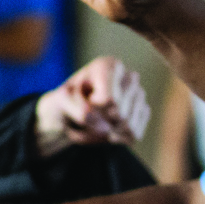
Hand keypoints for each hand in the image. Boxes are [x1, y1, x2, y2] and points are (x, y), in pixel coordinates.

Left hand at [35, 56, 150, 157]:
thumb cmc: (66, 103)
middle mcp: (129, 77)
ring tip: (97, 121)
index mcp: (108, 66)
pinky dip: (118, 137)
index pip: (109, 100)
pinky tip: (108, 128)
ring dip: (108, 131)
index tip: (86, 99)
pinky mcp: (144, 113)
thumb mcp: (60, 102)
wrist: (70, 114)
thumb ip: (79, 110)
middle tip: (89, 113)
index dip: (94, 107)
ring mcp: (139, 95)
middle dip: (101, 121)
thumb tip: (105, 127)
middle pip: (120, 115)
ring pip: (128, 126)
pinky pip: (134, 133)